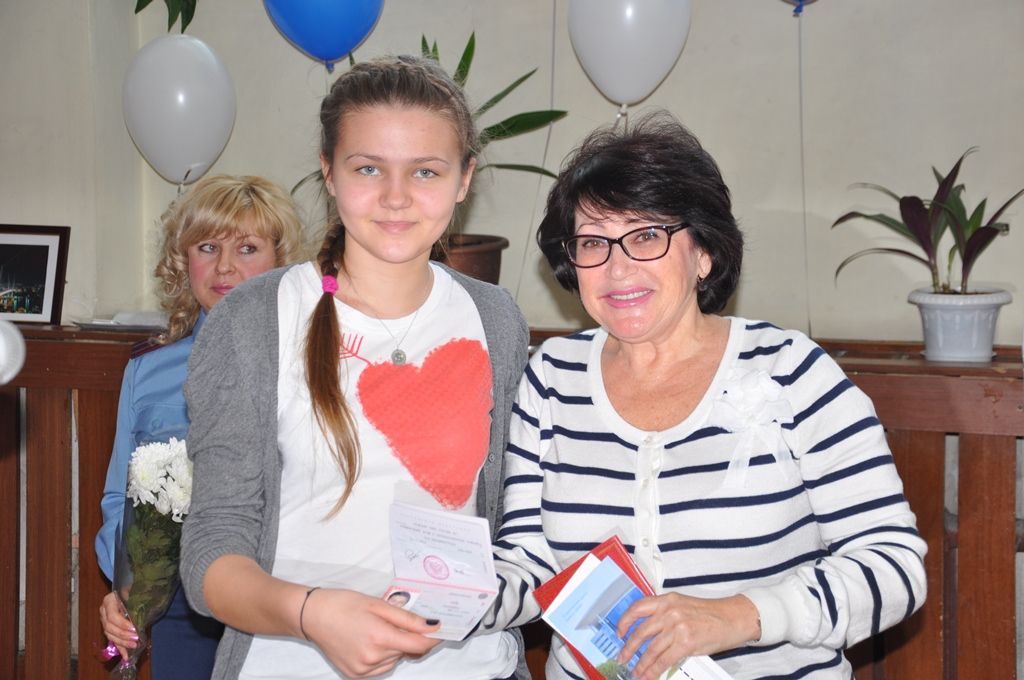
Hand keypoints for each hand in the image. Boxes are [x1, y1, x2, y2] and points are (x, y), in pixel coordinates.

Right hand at [99, 591, 137, 658]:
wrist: (127, 590)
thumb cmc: (132, 590)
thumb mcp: (133, 592)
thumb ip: (135, 600)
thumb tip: (142, 612)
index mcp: (108, 601)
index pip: (112, 616)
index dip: (122, 624)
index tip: (134, 628)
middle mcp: (103, 612)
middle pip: (110, 628)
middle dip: (123, 635)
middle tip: (136, 639)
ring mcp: (104, 621)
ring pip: (110, 635)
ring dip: (122, 643)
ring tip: (134, 646)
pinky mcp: (109, 629)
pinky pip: (113, 640)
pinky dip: (120, 648)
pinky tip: (126, 656)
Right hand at [302, 588, 441, 676]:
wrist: (312, 616)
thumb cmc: (344, 604)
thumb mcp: (378, 604)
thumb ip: (407, 618)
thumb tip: (432, 626)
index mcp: (380, 637)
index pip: (419, 645)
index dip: (433, 638)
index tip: (441, 630)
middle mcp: (372, 658)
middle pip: (406, 652)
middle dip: (408, 638)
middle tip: (394, 621)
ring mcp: (363, 669)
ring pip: (395, 661)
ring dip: (395, 648)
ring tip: (376, 630)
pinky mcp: (355, 675)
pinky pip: (381, 668)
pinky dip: (382, 657)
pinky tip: (369, 642)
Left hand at [616, 593, 758, 679]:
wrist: (733, 618)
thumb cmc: (710, 613)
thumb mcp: (683, 605)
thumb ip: (665, 613)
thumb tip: (647, 631)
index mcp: (667, 600)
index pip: (638, 607)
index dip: (625, 621)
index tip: (619, 632)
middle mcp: (670, 611)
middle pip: (641, 631)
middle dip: (628, 647)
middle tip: (622, 657)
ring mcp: (677, 627)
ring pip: (651, 649)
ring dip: (640, 663)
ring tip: (635, 671)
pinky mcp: (686, 643)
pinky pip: (663, 660)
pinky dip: (653, 670)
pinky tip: (649, 675)